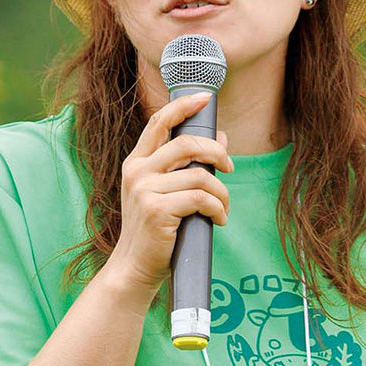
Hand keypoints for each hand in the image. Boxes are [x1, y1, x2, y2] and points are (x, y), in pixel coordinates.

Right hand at [106, 91, 233, 297]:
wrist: (135, 267)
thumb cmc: (154, 230)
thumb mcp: (165, 192)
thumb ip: (186, 166)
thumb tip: (221, 138)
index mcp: (136, 163)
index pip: (159, 122)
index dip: (183, 106)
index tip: (205, 98)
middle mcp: (137, 172)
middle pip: (187, 144)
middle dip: (217, 153)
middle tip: (230, 167)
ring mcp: (145, 191)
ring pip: (200, 176)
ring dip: (222, 193)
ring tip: (224, 208)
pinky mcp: (158, 211)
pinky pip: (201, 199)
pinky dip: (218, 209)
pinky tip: (219, 219)